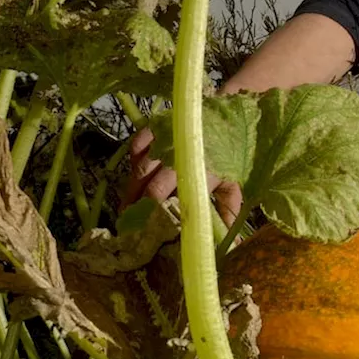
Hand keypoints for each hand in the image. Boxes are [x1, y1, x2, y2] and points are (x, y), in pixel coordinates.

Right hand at [123, 126, 242, 225]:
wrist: (228, 115)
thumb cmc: (230, 154)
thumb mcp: (232, 183)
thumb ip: (227, 211)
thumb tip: (232, 243)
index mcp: (201, 173)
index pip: (176, 202)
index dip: (159, 219)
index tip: (150, 235)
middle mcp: (179, 157)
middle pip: (152, 189)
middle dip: (140, 210)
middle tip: (131, 227)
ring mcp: (164, 140)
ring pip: (139, 171)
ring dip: (132, 192)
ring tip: (126, 211)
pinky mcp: (154, 127)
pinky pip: (135, 148)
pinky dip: (133, 163)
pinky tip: (132, 178)